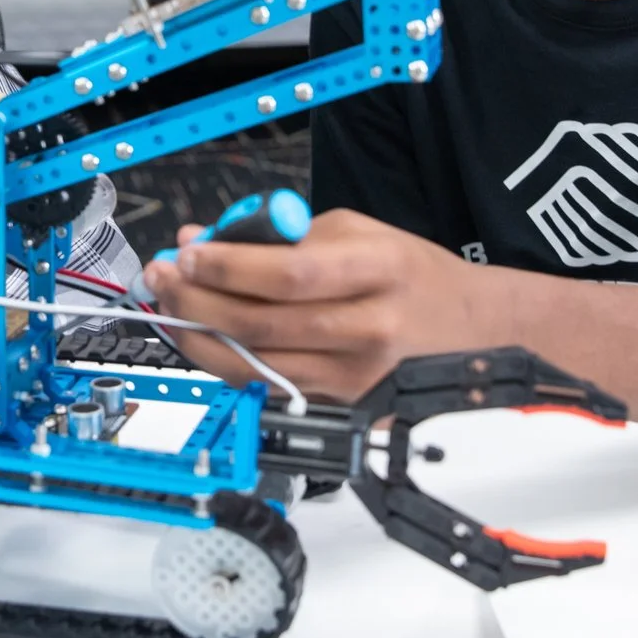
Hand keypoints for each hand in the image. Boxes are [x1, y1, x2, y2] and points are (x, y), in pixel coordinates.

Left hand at [139, 208, 477, 403]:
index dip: (228, 267)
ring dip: (200, 337)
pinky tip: (205, 341)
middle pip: (263, 324)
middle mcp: (369, 328)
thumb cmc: (412, 276)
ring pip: (258, 366)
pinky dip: (229, 365)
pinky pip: (272, 387)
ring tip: (170, 308)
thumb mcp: (360, 232)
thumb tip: (205, 241)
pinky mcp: (346, 405)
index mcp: (378, 270)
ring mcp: (357, 376)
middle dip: (198, 301)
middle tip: (162, 279)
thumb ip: (282, 235)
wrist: (474, 332)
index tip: (188, 253)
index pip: (290, 274)